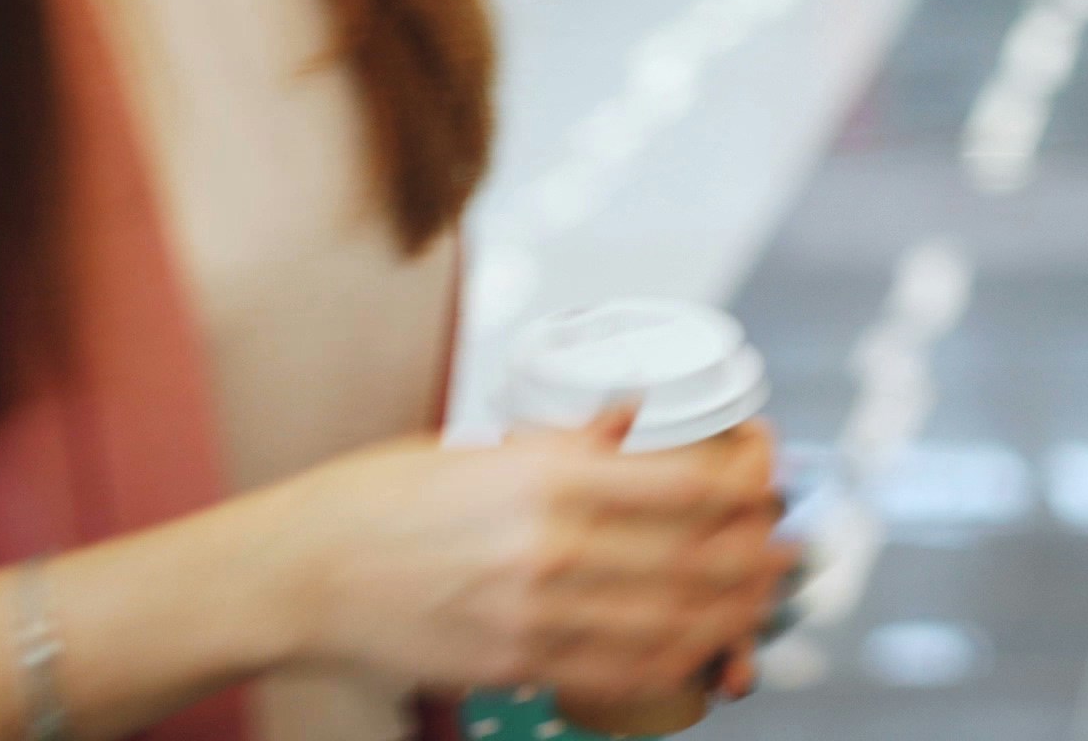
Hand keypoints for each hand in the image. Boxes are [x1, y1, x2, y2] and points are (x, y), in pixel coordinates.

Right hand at [261, 405, 795, 710]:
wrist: (298, 572)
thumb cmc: (381, 498)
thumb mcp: (478, 448)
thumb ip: (566, 444)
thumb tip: (634, 415)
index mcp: (543, 477)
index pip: (680, 482)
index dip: (744, 488)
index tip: (773, 483)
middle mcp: (546, 545)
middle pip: (688, 556)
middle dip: (754, 556)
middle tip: (790, 551)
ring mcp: (529, 613)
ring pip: (664, 621)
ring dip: (728, 614)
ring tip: (762, 602)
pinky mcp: (509, 663)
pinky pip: (611, 672)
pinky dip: (668, 664)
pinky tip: (699, 652)